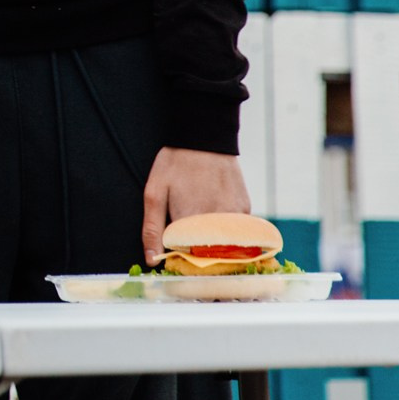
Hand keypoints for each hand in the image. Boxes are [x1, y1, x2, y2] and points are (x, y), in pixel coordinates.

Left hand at [141, 146, 250, 266]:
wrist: (205, 139)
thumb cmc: (175, 164)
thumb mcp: (154, 194)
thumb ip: (152, 229)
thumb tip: (151, 260)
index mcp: (192, 222)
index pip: (189, 258)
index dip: (181, 258)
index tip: (175, 252)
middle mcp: (218, 222)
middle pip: (210, 254)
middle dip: (198, 252)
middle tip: (186, 235)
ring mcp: (236, 216)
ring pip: (226, 244)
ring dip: (213, 241)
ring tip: (199, 218)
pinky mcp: (246, 209)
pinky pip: (237, 230)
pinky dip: (226, 229)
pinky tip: (213, 210)